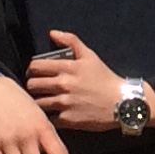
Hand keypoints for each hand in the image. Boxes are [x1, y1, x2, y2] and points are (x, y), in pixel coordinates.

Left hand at [26, 29, 154, 132]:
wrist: (122, 103)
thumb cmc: (105, 78)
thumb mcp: (90, 56)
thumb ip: (71, 41)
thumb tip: (52, 33)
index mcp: (68, 67)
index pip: (35, 66)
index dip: (32, 69)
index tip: (35, 73)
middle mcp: (63, 84)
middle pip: (32, 85)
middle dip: (33, 85)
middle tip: (38, 87)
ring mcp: (65, 103)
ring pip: (37, 102)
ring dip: (37, 101)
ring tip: (43, 100)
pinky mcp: (67, 120)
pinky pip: (48, 118)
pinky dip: (47, 116)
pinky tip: (52, 113)